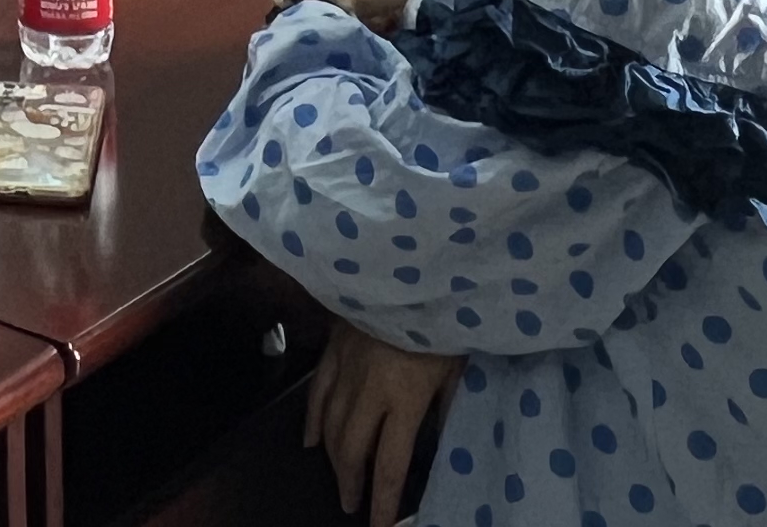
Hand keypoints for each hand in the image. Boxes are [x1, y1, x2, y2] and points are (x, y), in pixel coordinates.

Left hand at [292, 0, 456, 28]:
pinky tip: (405, 38)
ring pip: (398, 8)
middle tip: (434, 20)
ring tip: (422, 32)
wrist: (328, 12)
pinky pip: (386, 23)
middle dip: (419, 4)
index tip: (444, 2)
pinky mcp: (357, 15)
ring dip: (408, 20)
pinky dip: (395, 30)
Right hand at [303, 324, 458, 519]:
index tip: (380, 525)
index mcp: (404, 399)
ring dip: (331, 457)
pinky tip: (309, 441)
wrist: (408, 266)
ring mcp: (346, 368)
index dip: (384, 500)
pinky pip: (317, 392)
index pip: (390, 463)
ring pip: (329, 425)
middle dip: (350, 482)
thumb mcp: (458, 364)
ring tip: (338, 479)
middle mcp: (369, 391)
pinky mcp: (334, 347)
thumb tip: (440, 438)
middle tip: (350, 505)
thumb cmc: (442, 316)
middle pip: (351, 449)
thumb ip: (446, 403)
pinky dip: (311, 420)